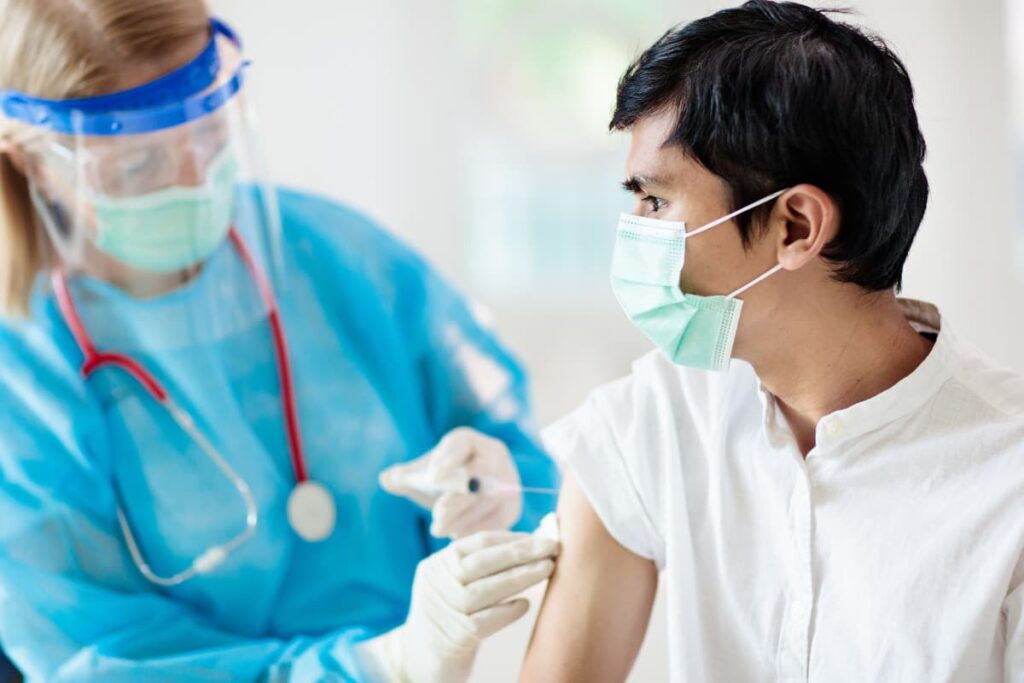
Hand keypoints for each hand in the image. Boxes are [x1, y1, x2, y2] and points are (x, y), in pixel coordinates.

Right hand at [356, 529, 558, 682]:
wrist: (421, 657)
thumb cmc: (451, 615)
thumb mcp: (456, 584)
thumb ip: (483, 565)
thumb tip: (531, 545)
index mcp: (437, 564)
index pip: (478, 542)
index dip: (512, 538)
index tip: (541, 537)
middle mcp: (435, 584)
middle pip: (481, 562)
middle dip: (520, 553)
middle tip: (551, 547)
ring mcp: (441, 611)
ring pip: (484, 590)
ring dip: (520, 578)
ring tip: (547, 570)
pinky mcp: (452, 638)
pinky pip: (484, 622)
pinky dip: (507, 611)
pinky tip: (526, 604)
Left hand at [379, 428, 521, 537]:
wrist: (473, 493)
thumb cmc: (443, 480)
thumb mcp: (424, 476)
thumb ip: (405, 477)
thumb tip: (387, 478)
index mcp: (468, 442)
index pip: (460, 446)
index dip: (447, 460)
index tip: (432, 476)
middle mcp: (493, 457)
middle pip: (479, 477)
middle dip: (456, 500)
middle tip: (437, 520)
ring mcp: (508, 482)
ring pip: (488, 502)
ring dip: (462, 519)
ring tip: (440, 530)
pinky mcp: (511, 507)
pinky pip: (497, 521)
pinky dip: (476, 530)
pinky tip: (458, 534)